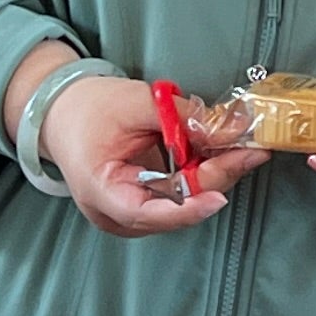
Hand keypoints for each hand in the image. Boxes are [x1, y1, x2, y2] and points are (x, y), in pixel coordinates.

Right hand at [38, 73, 267, 238]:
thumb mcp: (134, 103)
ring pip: (186, 201)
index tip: (218, 197)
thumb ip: (180, 118)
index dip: (186, 209)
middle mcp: (117, 212)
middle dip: (216, 177)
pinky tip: (224, 150)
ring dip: (215, 173)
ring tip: (244, 145)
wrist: (64, 111)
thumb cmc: (87, 109)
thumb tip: (225, 129)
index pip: (146, 213)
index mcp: (101, 192)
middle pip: (176, 206)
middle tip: (250, 150)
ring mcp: (133, 210)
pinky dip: (204, 171)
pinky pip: (183, 192)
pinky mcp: (148, 200)